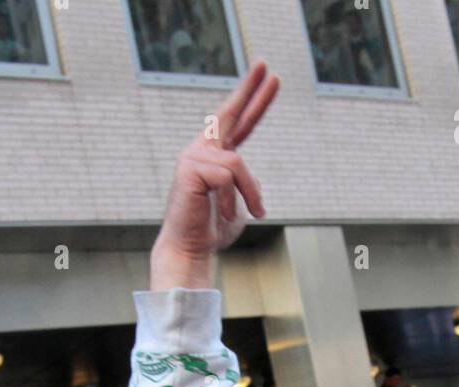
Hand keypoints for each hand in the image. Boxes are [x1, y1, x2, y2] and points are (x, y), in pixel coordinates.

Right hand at [150, 59, 277, 289]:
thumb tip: (253, 182)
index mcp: (215, 155)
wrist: (190, 249)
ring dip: (250, 195)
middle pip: (230, 113)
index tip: (268, 74)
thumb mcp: (240, 207)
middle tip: (267, 65)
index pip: (239, 122)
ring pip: (238, 164)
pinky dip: (234, 200)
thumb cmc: (212, 231)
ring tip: (252, 215)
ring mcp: (194, 156)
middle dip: (250, 89)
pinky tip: (225, 215)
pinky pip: (228, 177)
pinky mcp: (189, 167)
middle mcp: (202, 149)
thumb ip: (247, 187)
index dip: (254, 99)